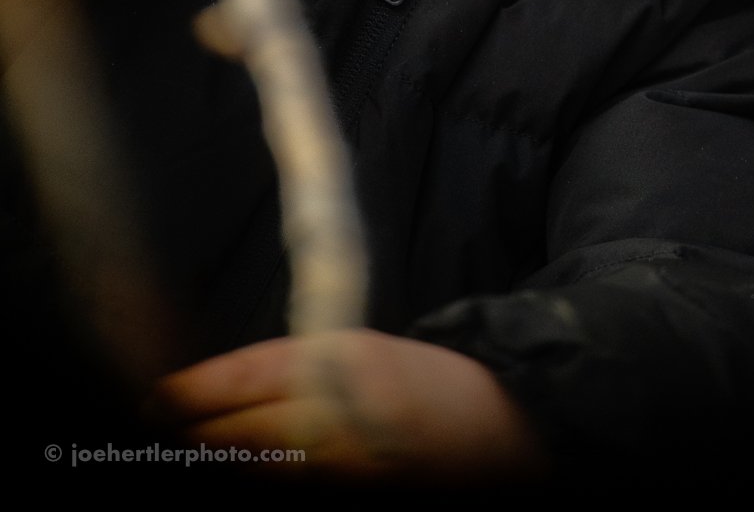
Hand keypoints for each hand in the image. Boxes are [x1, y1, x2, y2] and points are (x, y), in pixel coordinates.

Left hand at [153, 329, 549, 480]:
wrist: (506, 425)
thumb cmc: (429, 383)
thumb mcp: (360, 355)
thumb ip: (297, 371)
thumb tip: (224, 395)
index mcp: (339, 359)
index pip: (244, 377)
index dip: (193, 392)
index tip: (155, 399)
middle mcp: (336, 414)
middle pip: (239, 431)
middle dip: (193, 432)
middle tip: (154, 430)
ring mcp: (343, 465)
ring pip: (259, 466)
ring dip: (219, 457)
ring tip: (187, 448)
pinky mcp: (356, 490)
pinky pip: (293, 482)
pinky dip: (263, 475)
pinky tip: (247, 470)